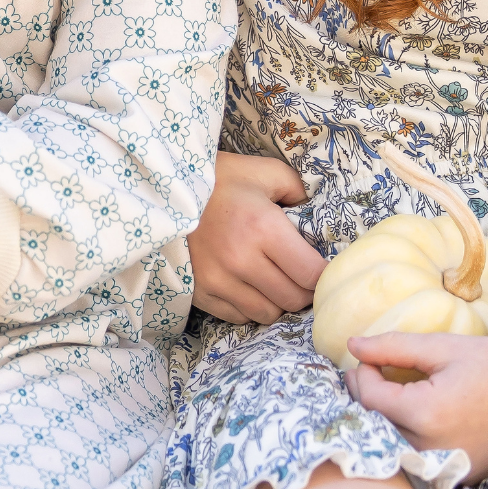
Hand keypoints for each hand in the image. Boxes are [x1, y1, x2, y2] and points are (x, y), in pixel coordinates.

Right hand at [188, 151, 323, 323]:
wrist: (164, 189)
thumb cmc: (220, 179)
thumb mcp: (265, 172)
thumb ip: (299, 191)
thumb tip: (317, 219)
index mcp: (263, 228)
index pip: (311, 274)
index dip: (323, 274)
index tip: (321, 265)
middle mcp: (241, 260)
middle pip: (293, 299)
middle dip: (304, 289)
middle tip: (300, 273)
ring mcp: (219, 281)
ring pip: (269, 314)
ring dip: (278, 301)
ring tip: (274, 279)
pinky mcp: (202, 293)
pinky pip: (240, 317)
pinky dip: (250, 306)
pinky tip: (248, 284)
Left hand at [344, 333, 487, 482]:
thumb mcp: (440, 346)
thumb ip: (391, 346)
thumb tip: (352, 345)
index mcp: (426, 415)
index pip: (369, 398)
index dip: (360, 374)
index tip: (367, 357)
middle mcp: (434, 449)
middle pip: (377, 425)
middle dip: (367, 397)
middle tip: (373, 371)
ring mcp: (449, 467)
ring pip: (395, 444)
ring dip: (384, 418)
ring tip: (390, 389)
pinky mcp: (462, 474)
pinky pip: (420, 457)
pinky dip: (408, 436)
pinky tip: (414, 413)